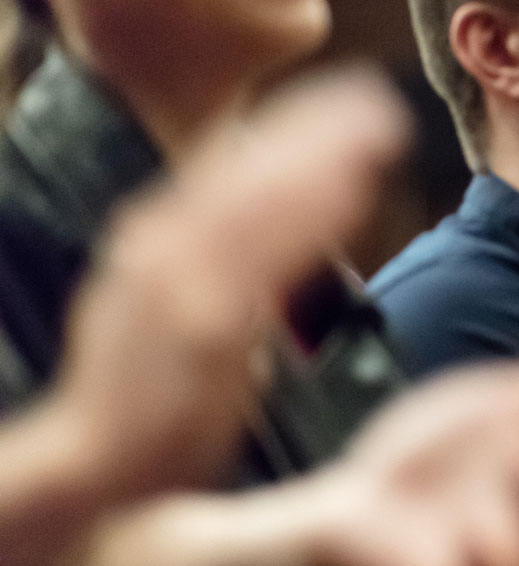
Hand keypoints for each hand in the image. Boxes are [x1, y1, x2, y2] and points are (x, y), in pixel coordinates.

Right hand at [45, 65, 406, 504]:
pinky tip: (353, 187)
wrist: (94, 468)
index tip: (346, 102)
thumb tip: (274, 249)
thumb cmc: (151, 401)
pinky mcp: (199, 332)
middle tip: (376, 96)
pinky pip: (263, 260)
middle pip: (241, 175)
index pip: (227, 176)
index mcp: (157, 247)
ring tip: (378, 127)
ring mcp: (174, 290)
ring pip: (253, 203)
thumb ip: (224, 277)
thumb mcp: (186, 319)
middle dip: (307, 131)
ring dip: (316, 159)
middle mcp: (158, 253)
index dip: (285, 135)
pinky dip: (306, 218)